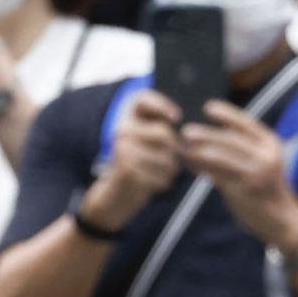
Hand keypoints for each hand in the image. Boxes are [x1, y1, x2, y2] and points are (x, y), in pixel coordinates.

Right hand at [91, 86, 184, 217]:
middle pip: (163, 133)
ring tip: (161, 175)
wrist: (111, 197)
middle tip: (173, 162)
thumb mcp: (147, 145)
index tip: (176, 117)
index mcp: (126, 119)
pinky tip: (154, 185)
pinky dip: (162, 182)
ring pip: (165, 156)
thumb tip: (187, 135)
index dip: (160, 104)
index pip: (142, 99)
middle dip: (175, 150)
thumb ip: (162, 131)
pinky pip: (159, 173)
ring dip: (170, 170)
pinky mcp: (125, 168)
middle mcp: (121, 130)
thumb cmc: (135, 169)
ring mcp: (121, 148)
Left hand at [178, 102, 297, 246]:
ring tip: (183, 148)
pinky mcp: (245, 189)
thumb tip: (208, 137)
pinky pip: (218, 175)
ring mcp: (257, 172)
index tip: (208, 107)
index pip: (247, 123)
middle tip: (185, 130)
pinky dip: (202, 168)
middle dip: (207, 134)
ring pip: (223, 156)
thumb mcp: (262, 163)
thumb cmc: (266, 189)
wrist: (282, 220)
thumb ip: (241, 150)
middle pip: (232, 139)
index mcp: (271, 144)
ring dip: (200, 151)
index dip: (228, 114)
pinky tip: (190, 165)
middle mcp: (266, 155)